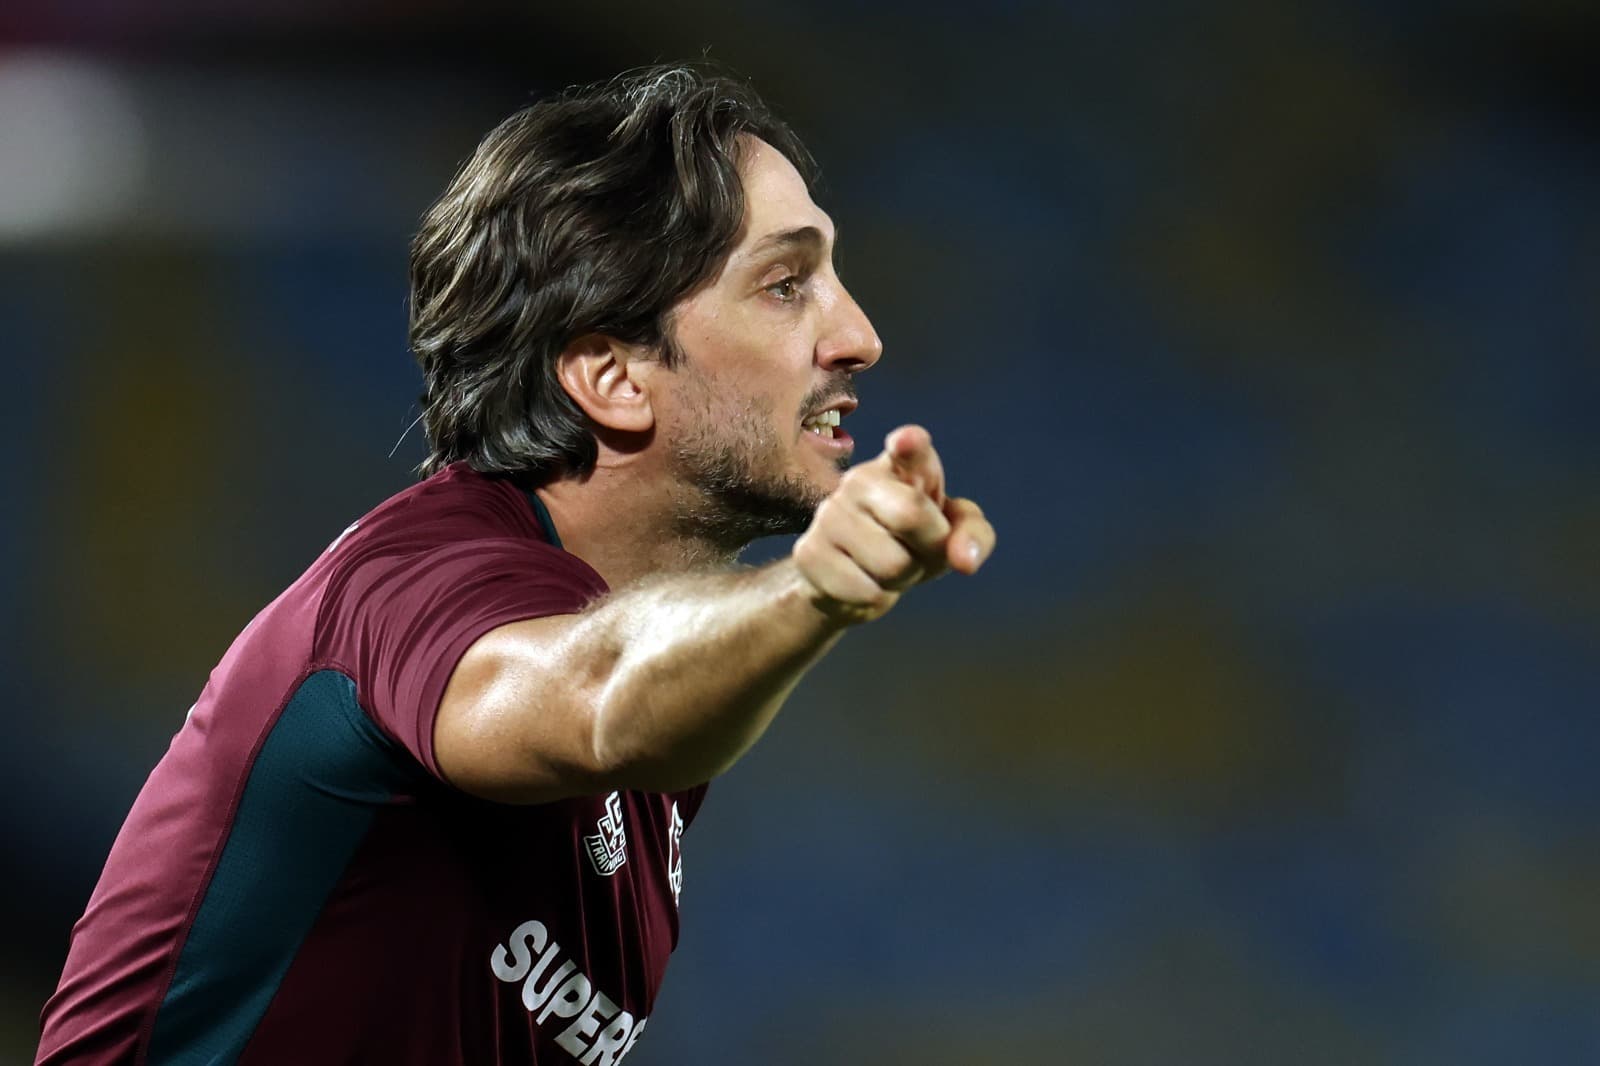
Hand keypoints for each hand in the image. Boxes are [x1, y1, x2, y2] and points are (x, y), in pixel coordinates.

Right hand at [793, 424, 995, 623]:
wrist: (852, 578)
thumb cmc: (912, 542)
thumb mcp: (952, 535)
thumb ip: (973, 536)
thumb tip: (965, 561)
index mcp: (902, 465)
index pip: (909, 448)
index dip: (910, 445)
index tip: (907, 442)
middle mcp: (861, 479)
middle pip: (912, 515)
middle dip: (929, 547)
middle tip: (919, 549)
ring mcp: (830, 514)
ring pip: (892, 565)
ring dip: (903, 578)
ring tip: (889, 566)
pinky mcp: (809, 552)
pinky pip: (865, 591)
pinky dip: (876, 598)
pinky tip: (863, 581)